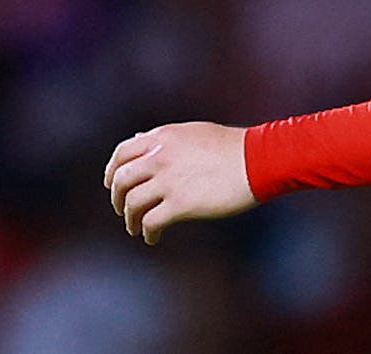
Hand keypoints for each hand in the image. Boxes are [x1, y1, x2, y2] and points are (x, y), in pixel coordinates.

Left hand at [104, 122, 255, 242]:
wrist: (258, 160)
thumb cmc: (232, 147)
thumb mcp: (193, 133)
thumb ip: (165, 139)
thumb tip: (141, 139)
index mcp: (162, 137)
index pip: (122, 153)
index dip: (112, 171)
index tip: (112, 185)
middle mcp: (160, 157)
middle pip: (122, 181)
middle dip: (118, 199)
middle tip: (123, 210)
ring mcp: (169, 181)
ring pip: (132, 204)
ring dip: (130, 219)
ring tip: (137, 228)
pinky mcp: (181, 204)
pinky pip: (151, 222)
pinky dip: (147, 233)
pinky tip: (153, 237)